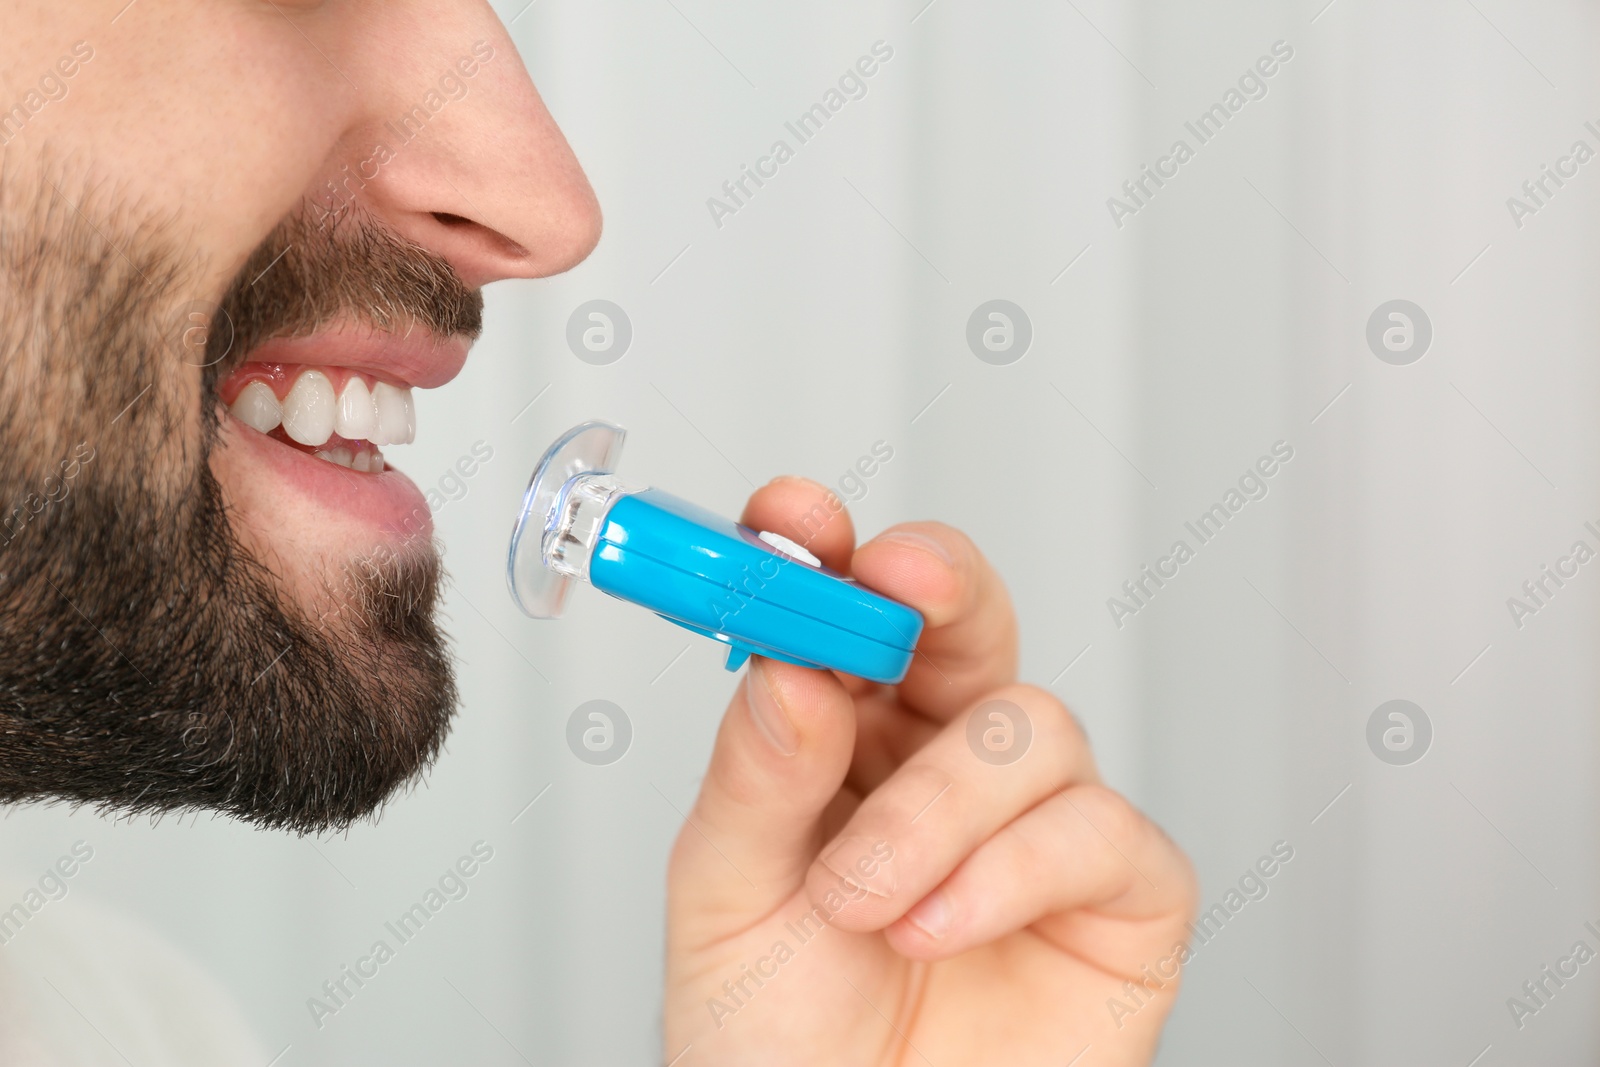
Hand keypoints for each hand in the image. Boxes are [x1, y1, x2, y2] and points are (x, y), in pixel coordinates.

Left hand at [663, 477, 1196, 1065]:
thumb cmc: (783, 1042)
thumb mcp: (729, 900)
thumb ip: (756, 778)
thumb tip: (790, 665)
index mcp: (844, 740)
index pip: (847, 613)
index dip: (825, 549)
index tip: (788, 515)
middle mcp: (945, 762)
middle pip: (971, 621)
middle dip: (938, 584)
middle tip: (896, 579)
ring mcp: (1037, 823)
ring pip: (1028, 724)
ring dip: (933, 806)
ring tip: (861, 901)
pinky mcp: (1122, 896)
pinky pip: (1098, 829)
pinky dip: (1008, 871)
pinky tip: (936, 928)